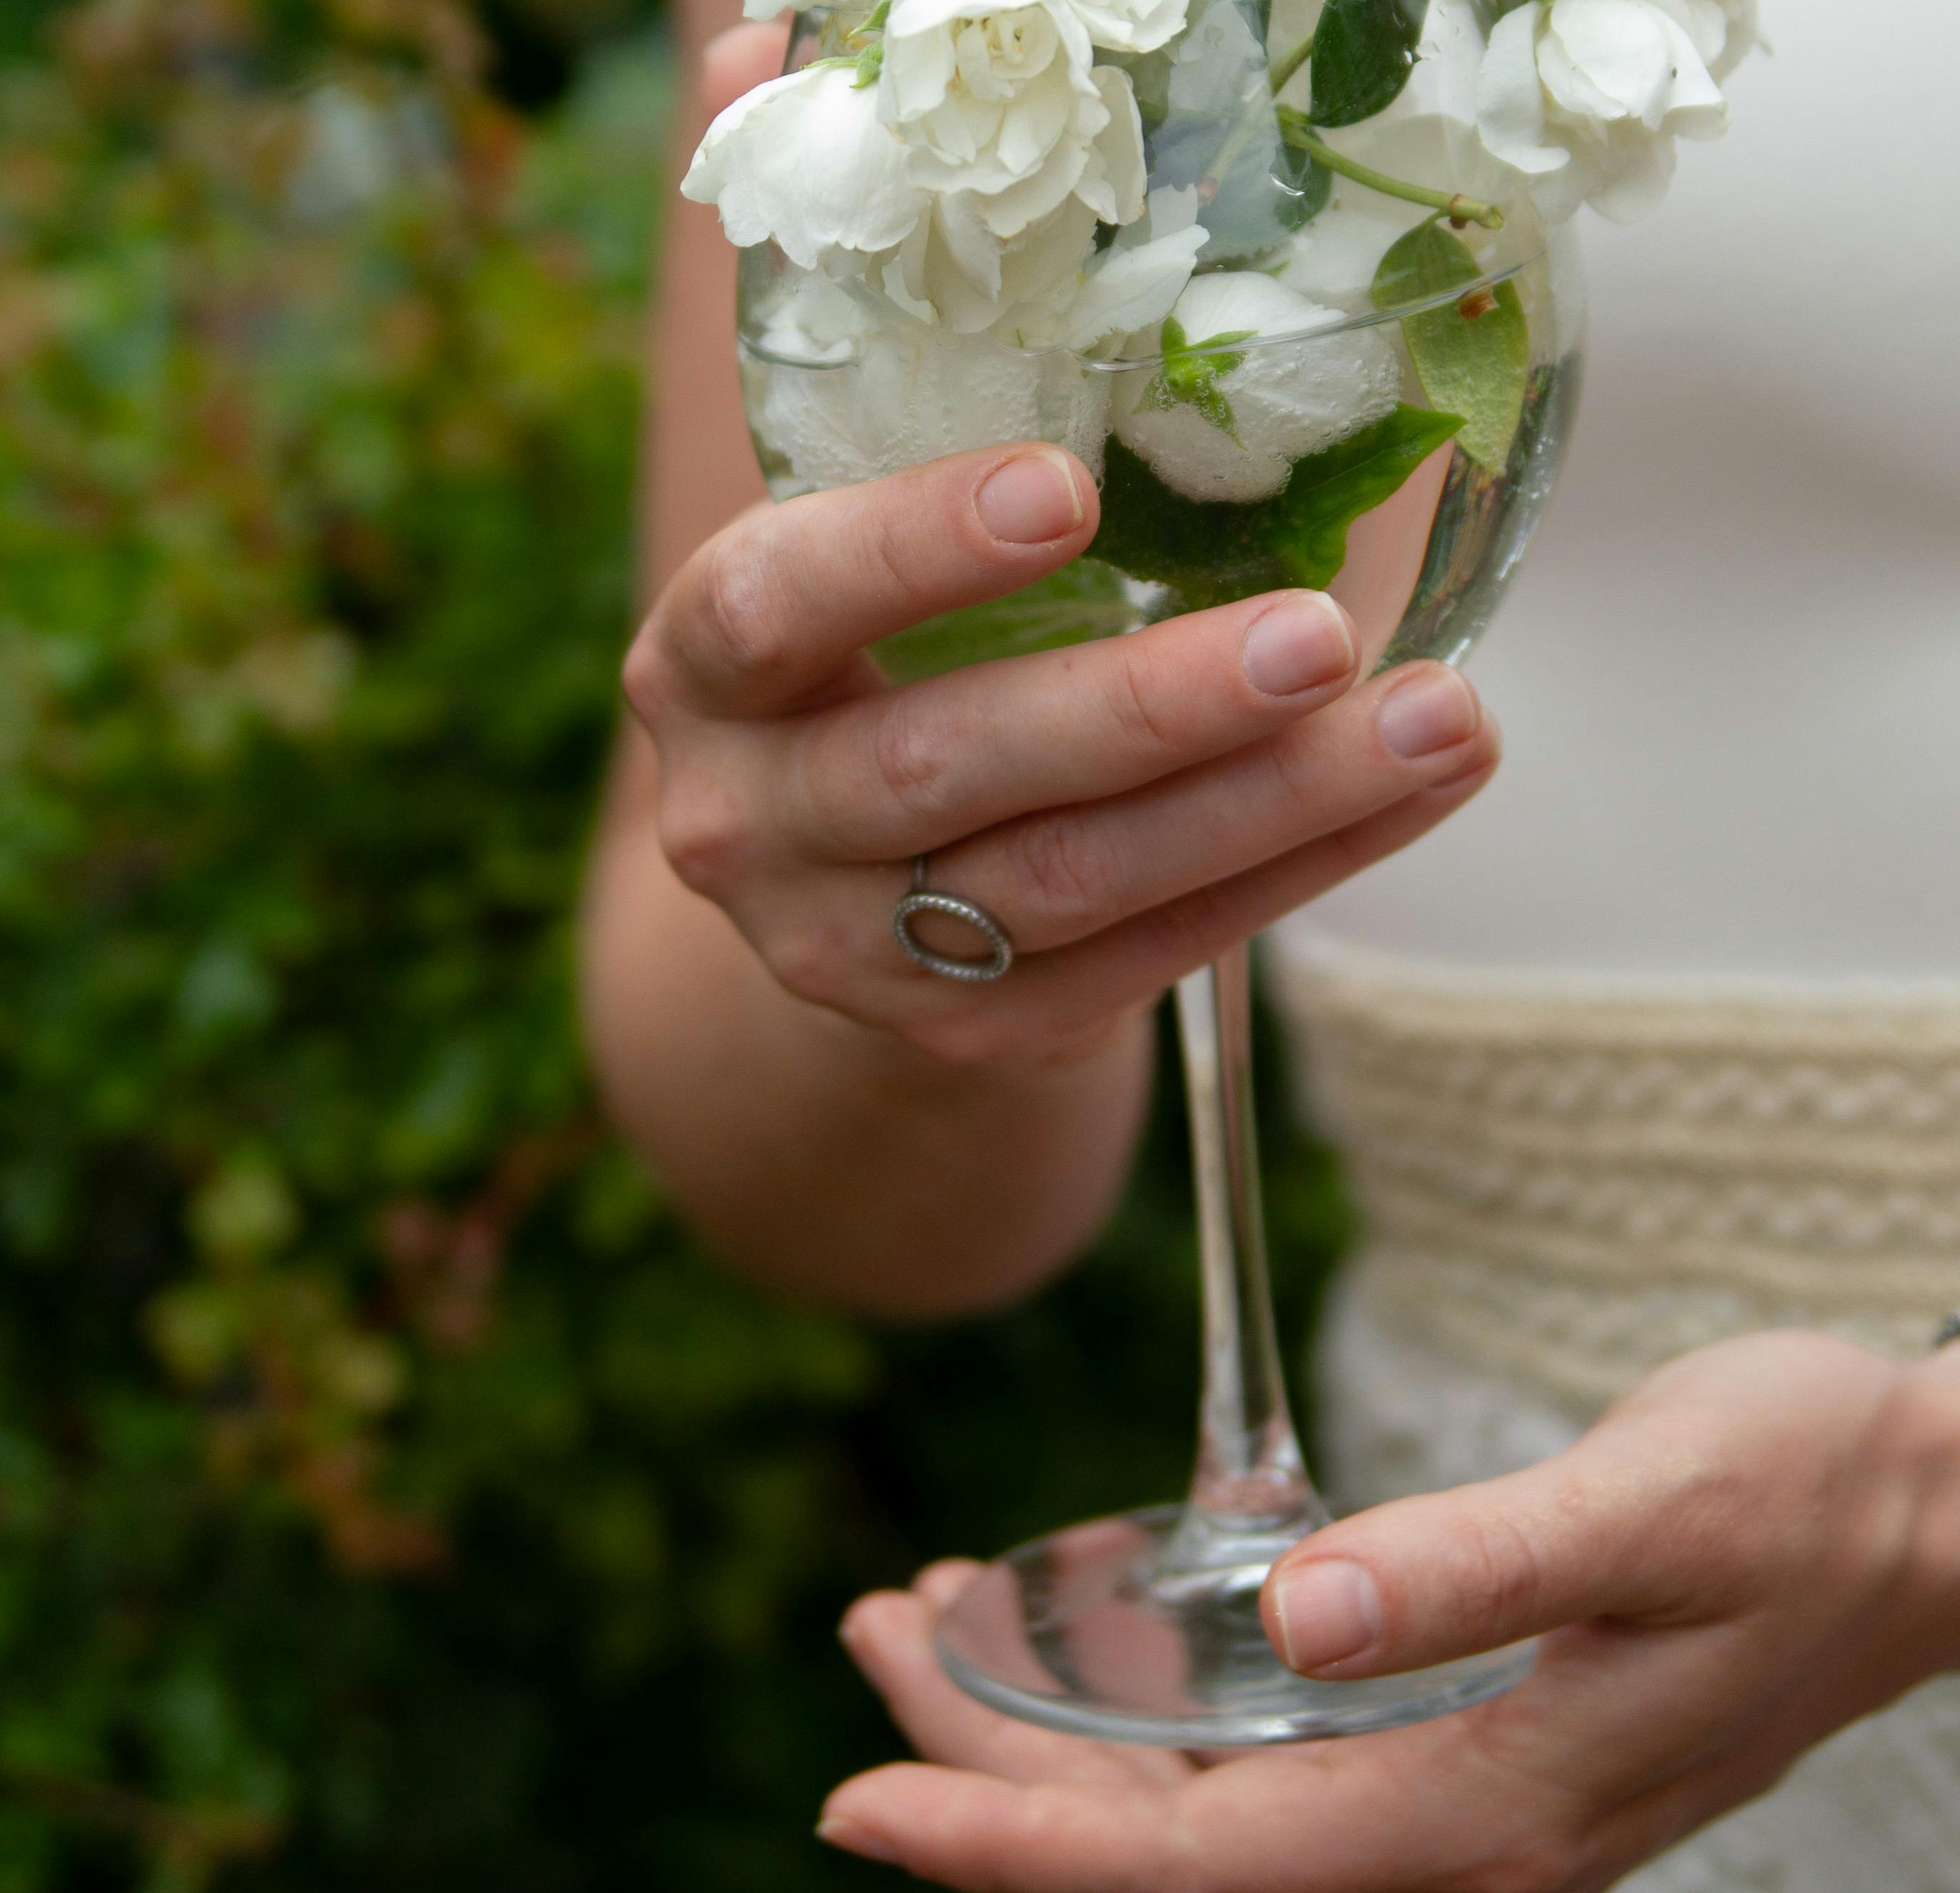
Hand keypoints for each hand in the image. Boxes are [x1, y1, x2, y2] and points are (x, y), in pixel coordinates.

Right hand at [624, 439, 1499, 1070]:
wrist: (842, 882)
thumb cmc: (882, 636)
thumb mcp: (854, 529)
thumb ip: (926, 399)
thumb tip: (965, 151)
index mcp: (704, 666)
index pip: (776, 602)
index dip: (912, 548)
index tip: (1073, 484)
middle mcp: (747, 819)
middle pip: (945, 764)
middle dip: (1149, 704)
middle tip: (1321, 634)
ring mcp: (851, 949)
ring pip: (1071, 880)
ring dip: (1271, 801)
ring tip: (1439, 718)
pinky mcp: (975, 1027)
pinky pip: (1151, 954)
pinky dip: (1297, 868)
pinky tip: (1416, 785)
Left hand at [821, 1335, 1959, 1885]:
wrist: (1914, 1514)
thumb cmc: (1793, 1491)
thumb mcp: (1645, 1507)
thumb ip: (1475, 1564)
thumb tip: (1299, 1612)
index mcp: (1480, 1813)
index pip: (1192, 1864)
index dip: (1015, 1840)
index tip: (863, 1790)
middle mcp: (1456, 1844)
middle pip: (1167, 1855)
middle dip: (993, 1774)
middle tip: (862, 1636)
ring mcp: (1460, 1809)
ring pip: (1200, 1819)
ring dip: (1054, 1740)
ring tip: (930, 1624)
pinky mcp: (1464, 1753)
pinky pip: (1261, 1777)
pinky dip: (1146, 1717)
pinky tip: (1093, 1631)